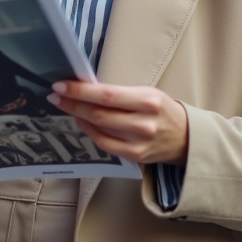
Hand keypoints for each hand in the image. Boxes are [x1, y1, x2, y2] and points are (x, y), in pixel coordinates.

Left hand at [47, 81, 188, 165]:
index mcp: (148, 100)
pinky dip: (89, 131)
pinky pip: (104, 143)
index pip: (107, 95)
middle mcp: (143, 122)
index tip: (61, 85)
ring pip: (99, 128)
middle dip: (73, 103)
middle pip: (99, 113)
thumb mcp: (147, 92)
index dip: (80, 91)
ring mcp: (138, 142)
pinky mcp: (134, 156)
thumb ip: (120, 93)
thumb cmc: (163, 110)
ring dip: (77, 116)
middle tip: (55, 95)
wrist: (186, 138)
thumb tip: (85, 88)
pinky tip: (81, 121)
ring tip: (65, 105)